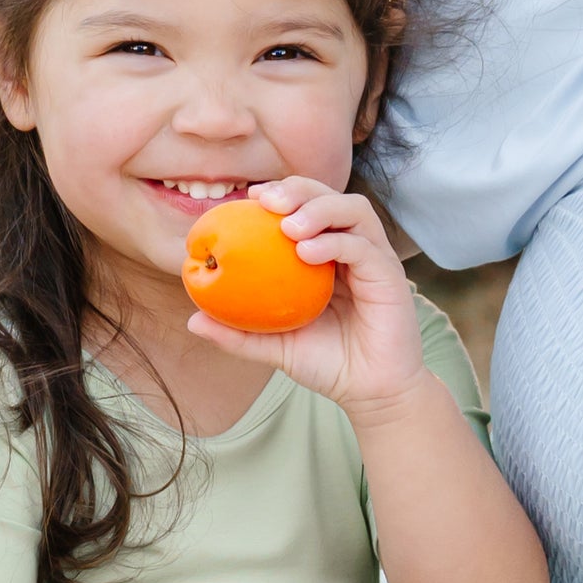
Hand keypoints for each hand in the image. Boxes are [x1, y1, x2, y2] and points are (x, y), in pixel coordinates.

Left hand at [186, 180, 426, 419]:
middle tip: (266, 201)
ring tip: (288, 226)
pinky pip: (363, 247)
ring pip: (353, 210)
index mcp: (326, 254)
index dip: (280, 194)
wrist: (369, 393)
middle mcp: (352, 247)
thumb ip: (237, 334)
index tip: (248, 198)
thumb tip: (192, 321)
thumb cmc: (325, 364)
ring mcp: (373, 258)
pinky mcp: (390, 276)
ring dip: (319, 208)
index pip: (306, 206)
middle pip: (329, 196)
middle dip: (298, 189)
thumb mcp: (272, 347)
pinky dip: (334, 242)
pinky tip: (307, 252)